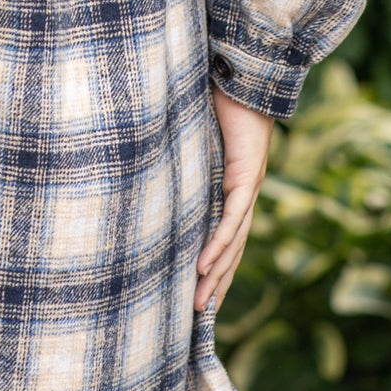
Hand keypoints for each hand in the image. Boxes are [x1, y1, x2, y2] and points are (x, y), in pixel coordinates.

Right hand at [194, 85, 275, 314]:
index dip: (215, 266)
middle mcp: (246, 194)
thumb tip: (140, 157)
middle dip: (215, 285)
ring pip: (233, 243)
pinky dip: (218, 245)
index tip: (199, 293)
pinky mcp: (248, 176)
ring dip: (215, 276)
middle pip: (232, 250)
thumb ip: (177, 151)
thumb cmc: (218, 96)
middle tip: (197, 317)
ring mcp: (249, 187)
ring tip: (198, 304)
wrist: (245, 72)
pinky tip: (203, 267)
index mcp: (234, 187)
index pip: (226, 236)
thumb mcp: (191, 135)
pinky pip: (232, 219)